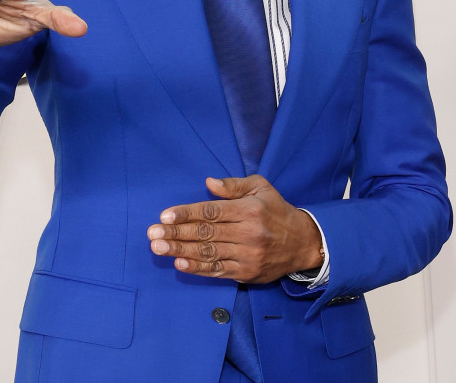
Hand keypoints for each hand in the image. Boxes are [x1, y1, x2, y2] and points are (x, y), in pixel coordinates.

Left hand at [147, 175, 322, 283]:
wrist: (303, 243)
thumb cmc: (277, 211)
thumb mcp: (261, 188)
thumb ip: (234, 185)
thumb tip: (209, 182)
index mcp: (249, 210)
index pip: (212, 211)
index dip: (187, 213)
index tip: (165, 215)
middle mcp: (247, 233)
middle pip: (206, 233)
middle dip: (176, 233)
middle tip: (153, 233)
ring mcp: (247, 255)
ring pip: (208, 253)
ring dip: (180, 251)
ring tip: (158, 248)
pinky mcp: (246, 272)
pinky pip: (217, 270)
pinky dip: (197, 268)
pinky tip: (179, 263)